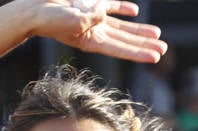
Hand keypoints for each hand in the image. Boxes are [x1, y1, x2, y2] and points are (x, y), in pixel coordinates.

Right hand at [33, 0, 166, 62]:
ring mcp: (94, 20)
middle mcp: (95, 33)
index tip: (156, 57)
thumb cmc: (50, 17)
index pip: (121, 49)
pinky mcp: (90, 6)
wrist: (33, 8)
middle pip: (126, 41)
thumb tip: (105, 14)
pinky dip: (123, 9)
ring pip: (122, 27)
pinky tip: (135, 12)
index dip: (139, 53)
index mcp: (91, 41)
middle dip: (145, 44)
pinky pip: (110, 7)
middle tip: (164, 49)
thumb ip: (93, 18)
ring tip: (157, 35)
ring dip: (139, 30)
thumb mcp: (73, 20)